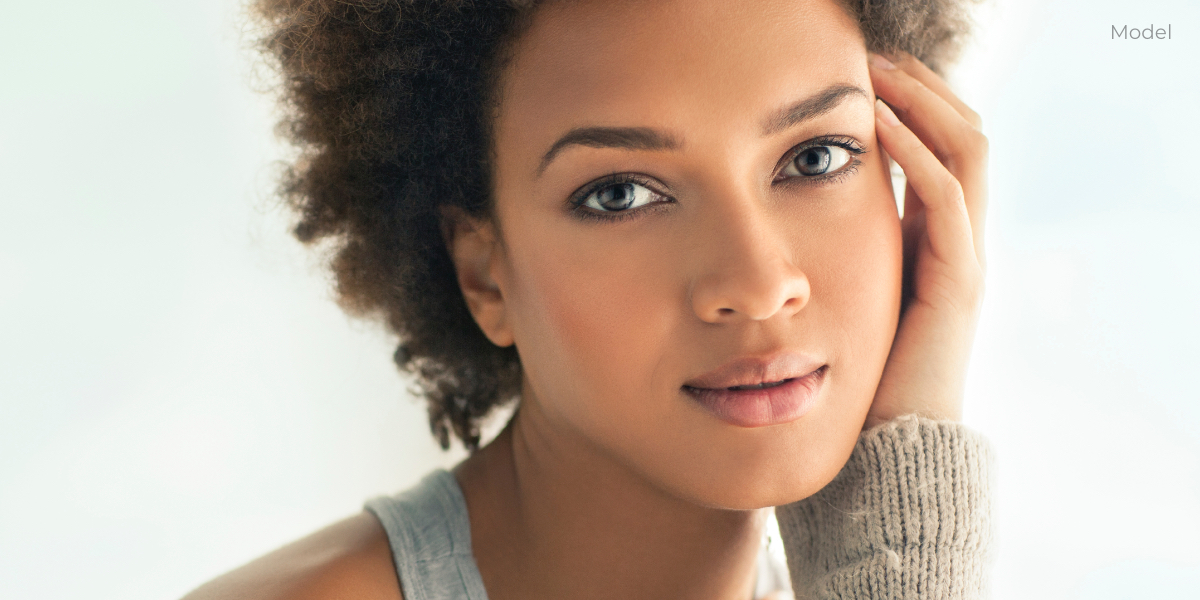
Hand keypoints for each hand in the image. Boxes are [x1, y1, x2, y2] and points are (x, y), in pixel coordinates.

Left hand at [863, 52, 988, 429]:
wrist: (890, 445)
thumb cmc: (857, 376)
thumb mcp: (846, 295)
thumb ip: (839, 251)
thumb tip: (781, 210)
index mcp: (935, 239)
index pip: (942, 145)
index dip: (911, 101)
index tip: (860, 72)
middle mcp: (960, 238)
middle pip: (965, 132)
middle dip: (921, 85)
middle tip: (873, 53)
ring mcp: (966, 255)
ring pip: (968, 147)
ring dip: (922, 100)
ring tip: (876, 70)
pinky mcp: (959, 277)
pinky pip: (945, 193)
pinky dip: (915, 149)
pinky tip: (874, 124)